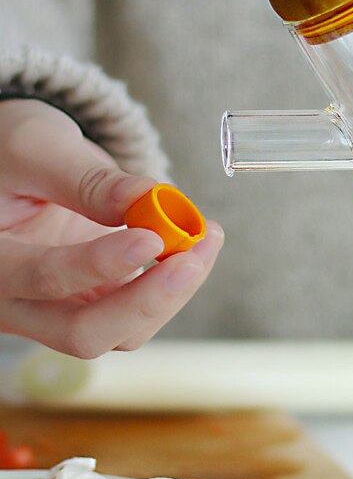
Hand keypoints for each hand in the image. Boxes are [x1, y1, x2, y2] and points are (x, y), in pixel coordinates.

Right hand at [0, 99, 223, 357]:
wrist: (14, 165)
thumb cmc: (11, 151)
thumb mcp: (38, 145)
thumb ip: (89, 179)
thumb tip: (147, 199)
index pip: (44, 279)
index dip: (102, 264)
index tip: (152, 239)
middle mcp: (20, 302)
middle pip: (85, 333)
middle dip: (148, 300)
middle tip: (193, 258)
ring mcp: (62, 308)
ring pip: (124, 330)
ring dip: (173, 291)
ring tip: (207, 236)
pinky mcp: (97, 301)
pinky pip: (142, 311)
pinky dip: (175, 282)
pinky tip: (199, 243)